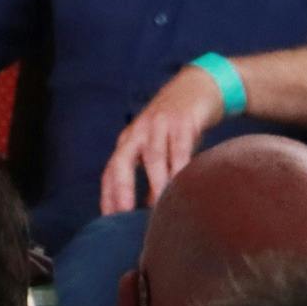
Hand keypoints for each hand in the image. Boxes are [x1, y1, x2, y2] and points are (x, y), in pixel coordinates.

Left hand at [100, 63, 227, 213]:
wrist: (198, 86)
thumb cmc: (176, 125)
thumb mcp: (159, 147)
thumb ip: (152, 175)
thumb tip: (150, 208)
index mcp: (129, 141)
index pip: (111, 170)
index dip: (108, 194)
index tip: (109, 219)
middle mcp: (139, 132)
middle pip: (122, 161)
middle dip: (122, 188)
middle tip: (124, 214)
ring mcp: (160, 125)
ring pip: (153, 156)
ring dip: (155, 182)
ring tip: (159, 207)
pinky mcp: (183, 121)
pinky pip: (180, 146)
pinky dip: (180, 165)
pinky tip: (183, 181)